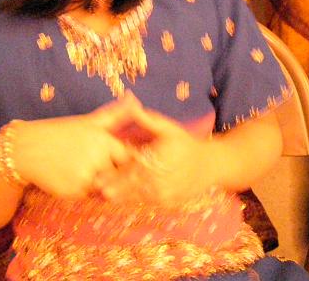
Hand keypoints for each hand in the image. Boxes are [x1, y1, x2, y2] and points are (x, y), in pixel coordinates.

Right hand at [12, 93, 142, 200]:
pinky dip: (79, 189)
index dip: (115, 156)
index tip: (102, 153)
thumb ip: (115, 114)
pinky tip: (64, 174)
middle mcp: (97, 158)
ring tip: (72, 166)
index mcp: (103, 139)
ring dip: (92, 181)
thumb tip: (134, 98)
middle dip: (104, 170)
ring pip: (101, 186)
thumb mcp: (88, 122)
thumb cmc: (60, 133)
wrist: (25, 149)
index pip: (125, 156)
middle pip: (115, 173)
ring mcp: (86, 177)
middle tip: (81, 159)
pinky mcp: (74, 192)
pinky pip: (86, 196)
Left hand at [97, 106, 217, 206]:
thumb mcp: (169, 128)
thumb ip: (148, 120)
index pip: (136, 167)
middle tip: (99, 188)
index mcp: (161, 159)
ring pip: (139, 196)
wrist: (210, 166)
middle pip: (135, 185)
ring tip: (105, 195)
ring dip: (122, 196)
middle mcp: (163, 179)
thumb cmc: (186, 143)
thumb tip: (132, 106)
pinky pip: (148, 201)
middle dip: (116, 187)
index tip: (101, 174)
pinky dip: (134, 199)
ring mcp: (166, 193)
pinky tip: (121, 198)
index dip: (118, 172)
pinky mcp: (168, 202)